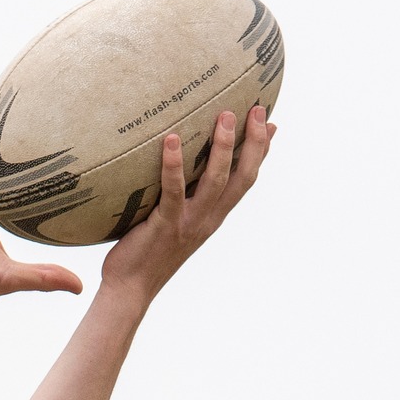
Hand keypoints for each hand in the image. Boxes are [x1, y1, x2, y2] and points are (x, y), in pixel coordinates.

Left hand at [101, 105, 275, 305]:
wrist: (129, 290)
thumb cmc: (145, 253)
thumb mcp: (173, 223)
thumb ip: (183, 198)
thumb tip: (180, 171)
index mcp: (212, 218)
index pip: (245, 182)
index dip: (261, 153)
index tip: (271, 124)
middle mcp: (206, 220)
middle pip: (241, 178)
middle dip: (253, 143)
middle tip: (256, 109)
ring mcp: (188, 223)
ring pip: (215, 181)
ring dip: (222, 148)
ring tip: (224, 116)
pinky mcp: (165, 225)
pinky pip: (173, 190)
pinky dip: (174, 165)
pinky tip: (173, 140)